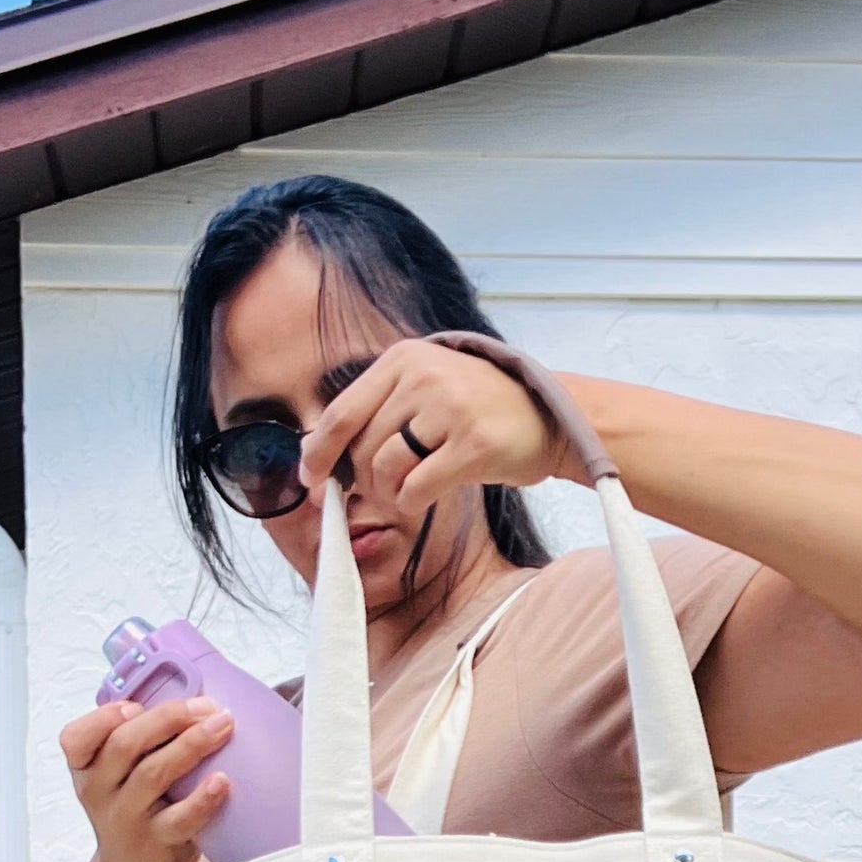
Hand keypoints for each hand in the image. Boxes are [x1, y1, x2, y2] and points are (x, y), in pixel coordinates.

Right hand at [59, 695, 232, 861]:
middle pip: (124, 745)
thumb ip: (134, 739)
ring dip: (190, 745)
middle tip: (205, 706)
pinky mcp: (158, 843)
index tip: (134, 705)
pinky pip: (180, 819)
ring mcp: (128, 818)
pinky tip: (222, 780)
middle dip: (166, 718)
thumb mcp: (115, 776)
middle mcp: (100, 792)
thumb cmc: (132, 810)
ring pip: (153, 774)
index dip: (103, 718)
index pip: (75, 739)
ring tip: (222, 726)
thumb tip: (190, 696)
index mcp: (87, 768)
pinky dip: (202, 798)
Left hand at [298, 338, 573, 515]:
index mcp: (404, 358)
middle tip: (385, 490)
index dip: (318, 451)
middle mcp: (424, 376)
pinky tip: (424, 498)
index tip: (310, 478)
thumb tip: (312, 451)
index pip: (341, 411)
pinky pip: (416, 489)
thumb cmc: (480, 412)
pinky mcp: (474, 444)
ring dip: (389, 494)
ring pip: (385, 469)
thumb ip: (374, 413)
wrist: (552, 417)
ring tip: (408, 491)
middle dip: (364, 481)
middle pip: (362, 447)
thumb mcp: (424, 393)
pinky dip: (411, 503)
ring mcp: (450, 408)